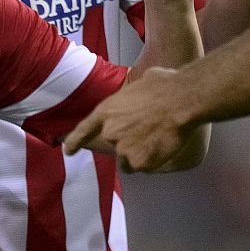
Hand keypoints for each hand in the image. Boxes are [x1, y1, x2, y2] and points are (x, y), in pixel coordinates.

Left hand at [63, 68, 192, 172]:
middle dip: (128, 143)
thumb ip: (132, 98)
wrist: (181, 101)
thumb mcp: (140, 83)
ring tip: (156, 140)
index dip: (74, 142)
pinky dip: (152, 161)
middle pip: (114, 147)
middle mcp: (111, 133)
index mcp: (107, 111)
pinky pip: (145, 167)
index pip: (84, 130)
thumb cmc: (164, 86)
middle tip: (147, 133)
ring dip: (138, 155)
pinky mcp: (141, 163)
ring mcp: (124, 150)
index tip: (68, 151)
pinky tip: (163, 146)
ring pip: (129, 161)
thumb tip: (142, 95)